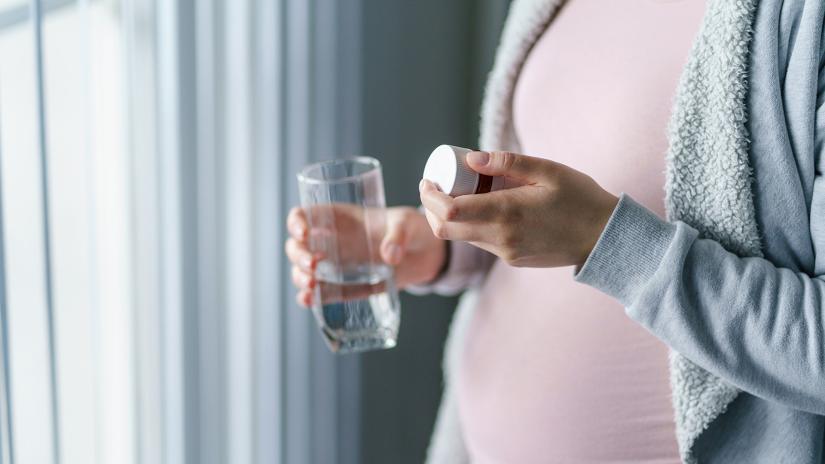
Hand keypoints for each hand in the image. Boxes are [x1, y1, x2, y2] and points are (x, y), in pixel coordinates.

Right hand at [285, 205, 446, 306]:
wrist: (426, 254)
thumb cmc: (412, 228)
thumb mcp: (407, 224)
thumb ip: (398, 235)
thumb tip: (390, 256)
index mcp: (340, 218)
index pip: (305, 214)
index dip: (297, 222)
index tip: (303, 233)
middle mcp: (332, 241)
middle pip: (297, 246)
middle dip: (298, 256)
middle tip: (314, 265)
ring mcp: (337, 265)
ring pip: (303, 271)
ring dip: (300, 278)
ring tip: (312, 286)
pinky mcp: (346, 286)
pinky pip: (321, 293)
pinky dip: (310, 298)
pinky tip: (309, 301)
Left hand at [419, 150, 617, 267]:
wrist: (606, 237)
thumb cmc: (580, 198)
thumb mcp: (548, 170)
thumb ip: (507, 163)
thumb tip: (470, 158)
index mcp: (507, 213)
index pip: (450, 211)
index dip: (430, 197)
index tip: (428, 181)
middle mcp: (502, 238)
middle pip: (446, 230)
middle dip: (432, 209)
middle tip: (436, 186)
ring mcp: (506, 253)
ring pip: (463, 237)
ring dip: (452, 217)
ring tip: (463, 191)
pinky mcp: (513, 259)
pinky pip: (483, 242)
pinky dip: (473, 225)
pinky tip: (487, 207)